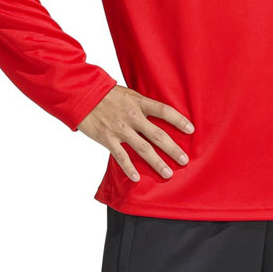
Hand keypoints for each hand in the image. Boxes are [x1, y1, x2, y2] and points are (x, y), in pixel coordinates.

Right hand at [78, 85, 193, 181]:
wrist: (81, 94)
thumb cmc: (104, 94)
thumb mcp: (127, 93)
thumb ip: (141, 104)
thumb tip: (156, 114)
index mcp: (138, 102)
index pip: (164, 111)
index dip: (178, 120)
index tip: (191, 130)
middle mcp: (132, 116)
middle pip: (158, 135)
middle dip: (173, 149)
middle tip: (184, 160)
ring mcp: (120, 128)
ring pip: (143, 148)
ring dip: (157, 162)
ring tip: (168, 174)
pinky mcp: (107, 138)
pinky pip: (121, 156)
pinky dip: (129, 168)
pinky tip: (137, 178)